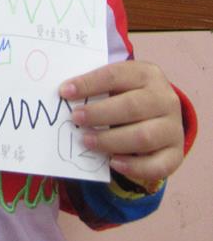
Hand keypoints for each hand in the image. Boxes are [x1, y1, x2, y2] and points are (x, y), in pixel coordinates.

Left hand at [60, 60, 183, 185]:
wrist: (160, 117)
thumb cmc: (128, 97)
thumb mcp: (117, 86)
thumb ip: (97, 90)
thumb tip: (64, 96)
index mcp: (147, 74)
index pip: (115, 75)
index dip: (89, 83)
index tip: (64, 92)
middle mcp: (165, 99)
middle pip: (131, 107)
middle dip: (99, 114)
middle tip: (75, 119)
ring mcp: (173, 128)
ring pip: (143, 137)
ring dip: (111, 141)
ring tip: (86, 141)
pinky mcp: (175, 154)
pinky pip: (157, 165)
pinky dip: (133, 166)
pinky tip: (112, 162)